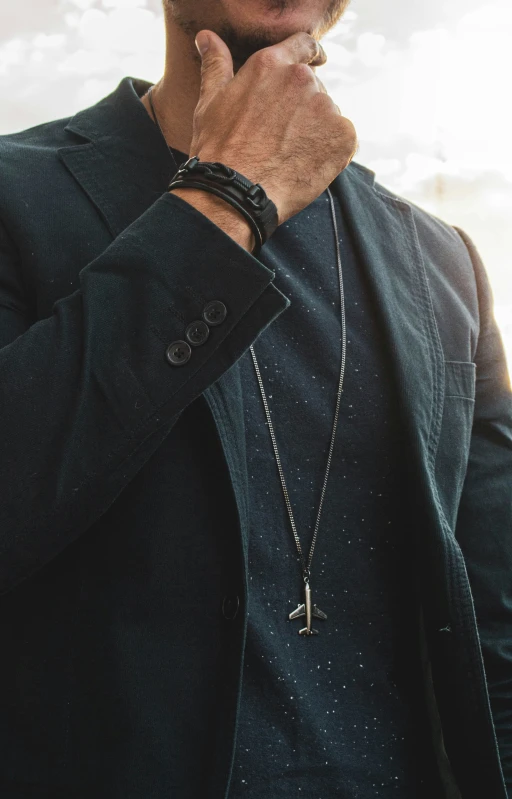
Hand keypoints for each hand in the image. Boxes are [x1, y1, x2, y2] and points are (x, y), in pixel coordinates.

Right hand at [191, 30, 356, 225]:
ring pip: (327, 116)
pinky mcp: (343, 136)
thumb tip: (206, 38)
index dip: (312, 53)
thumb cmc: (219, 151)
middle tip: (282, 139)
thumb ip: (216, 65)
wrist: (238, 193)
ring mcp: (325, 107)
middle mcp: (301, 79)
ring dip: (316, 131)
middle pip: (314, 88)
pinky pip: (342, 140)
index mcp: (270, 65)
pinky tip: (306, 166)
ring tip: (290, 156)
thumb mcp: (211, 102)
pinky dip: (331, 152)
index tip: (319, 60)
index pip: (303, 46)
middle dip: (303, 108)